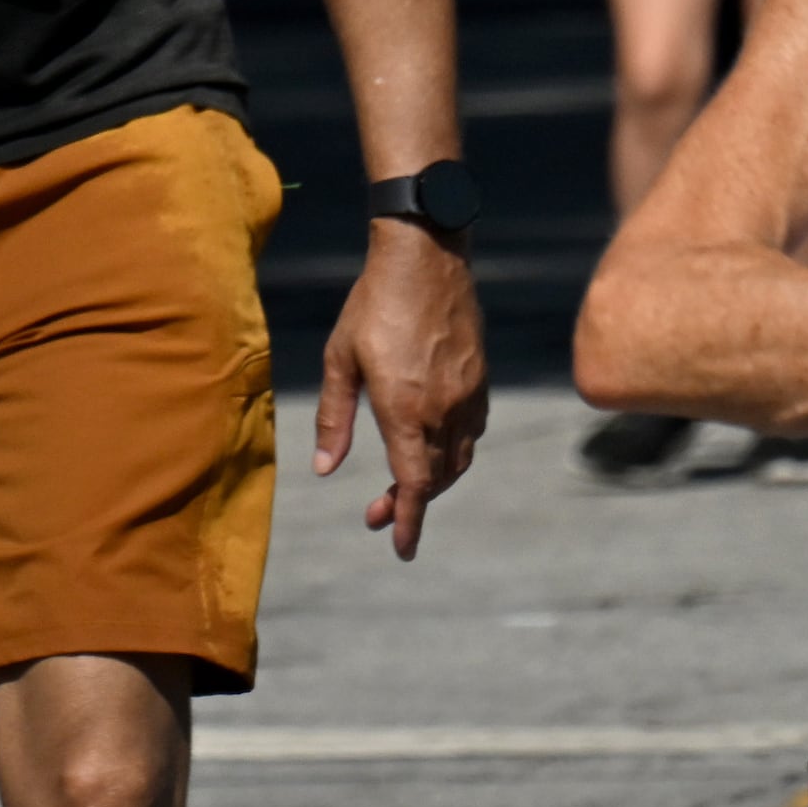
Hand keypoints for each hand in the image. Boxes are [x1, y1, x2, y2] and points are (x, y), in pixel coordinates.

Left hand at [314, 220, 488, 558]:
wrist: (425, 257)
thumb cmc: (372, 304)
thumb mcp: (340, 359)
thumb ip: (335, 418)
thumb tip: (325, 470)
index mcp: (405, 409)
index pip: (413, 483)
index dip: (408, 520)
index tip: (401, 549)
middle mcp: (443, 409)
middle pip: (436, 479)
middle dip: (410, 504)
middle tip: (378, 514)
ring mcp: (468, 395)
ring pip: (458, 458)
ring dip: (433, 481)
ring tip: (403, 485)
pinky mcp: (481, 379)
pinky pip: (472, 431)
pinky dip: (453, 451)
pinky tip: (432, 444)